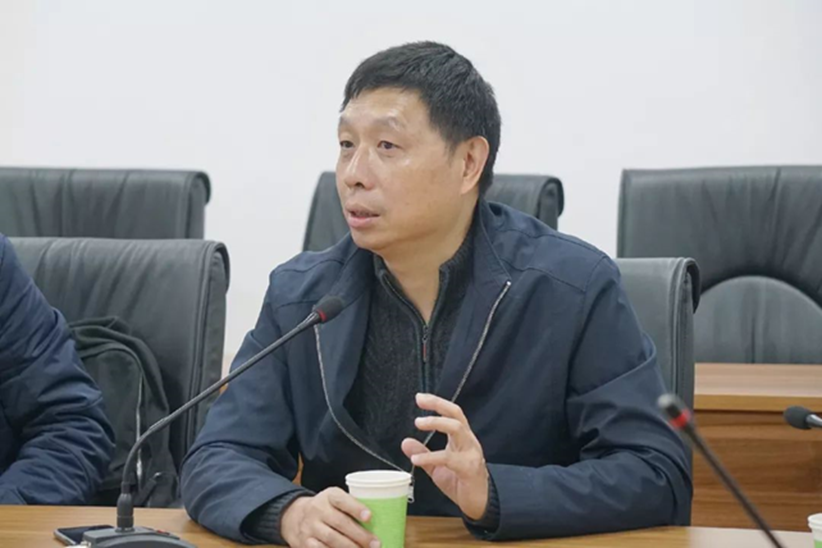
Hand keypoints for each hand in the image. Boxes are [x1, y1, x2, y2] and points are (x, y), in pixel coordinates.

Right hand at [280, 487, 380, 547]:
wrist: (294, 516)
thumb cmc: (325, 508)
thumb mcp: (335, 499)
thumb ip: (351, 506)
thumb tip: (378, 521)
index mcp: (329, 496)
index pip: (341, 499)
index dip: (356, 507)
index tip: (369, 516)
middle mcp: (318, 510)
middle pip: (340, 523)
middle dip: (360, 535)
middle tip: (375, 543)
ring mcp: (310, 527)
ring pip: (332, 539)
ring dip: (350, 547)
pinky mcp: (305, 542)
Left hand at [401, 393, 488, 519]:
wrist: (479, 503)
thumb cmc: (460, 481)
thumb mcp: (437, 466)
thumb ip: (423, 454)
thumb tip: (405, 442)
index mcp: (462, 438)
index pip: (452, 413)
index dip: (437, 403)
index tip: (420, 397)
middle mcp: (468, 441)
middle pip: (456, 414)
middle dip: (438, 405)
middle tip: (419, 403)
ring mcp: (471, 453)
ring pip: (457, 428)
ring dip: (436, 423)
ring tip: (418, 424)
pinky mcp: (469, 468)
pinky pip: (449, 458)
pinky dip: (430, 457)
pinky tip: (416, 460)